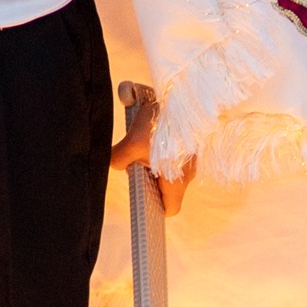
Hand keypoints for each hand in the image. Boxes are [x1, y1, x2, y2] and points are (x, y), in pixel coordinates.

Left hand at [109, 89, 194, 216]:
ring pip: (169, 170)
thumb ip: (119, 158)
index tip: (141, 196)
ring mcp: (191, 159)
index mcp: (176, 181)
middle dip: (148, 179)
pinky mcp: (191, 145)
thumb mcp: (133, 143)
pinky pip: (174, 155)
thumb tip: (114, 163)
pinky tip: (151, 133)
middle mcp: (187, 173)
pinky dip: (162, 149)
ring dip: (154, 161)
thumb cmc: (163, 123)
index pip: (170, 209)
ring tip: (141, 144)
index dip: (154, 207)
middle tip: (133, 163)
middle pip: (166, 188)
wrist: (187, 96)